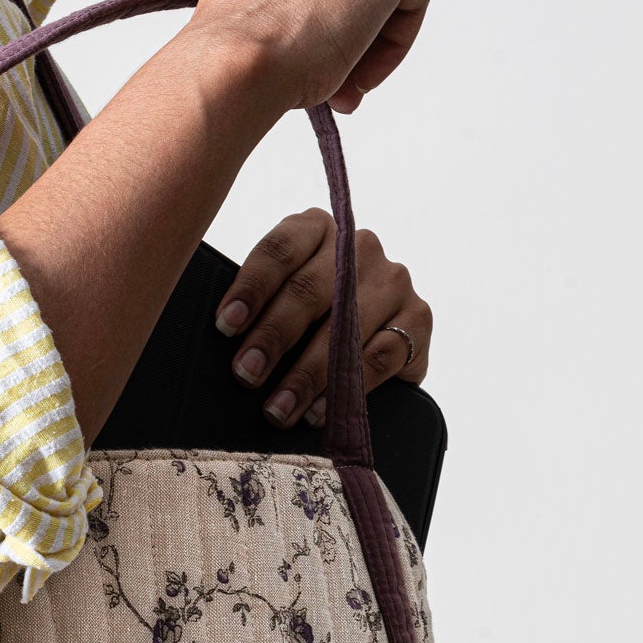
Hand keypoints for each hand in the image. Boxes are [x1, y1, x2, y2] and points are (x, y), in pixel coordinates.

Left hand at [215, 208, 431, 428]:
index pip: (280, 250)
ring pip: (344, 328)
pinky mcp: (418, 317)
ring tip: (277, 410)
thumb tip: (224, 338)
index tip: (225, 326)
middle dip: (272, 337)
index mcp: (317, 229)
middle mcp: (359, 246)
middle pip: (308, 290)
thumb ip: (262, 306)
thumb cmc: (312, 321)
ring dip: (306, 375)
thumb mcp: (284, 299)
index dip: (251, 288)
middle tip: (246, 374)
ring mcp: (393, 280)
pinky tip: (318, 413)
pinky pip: (378, 357)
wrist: (376, 341)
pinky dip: (345, 390)